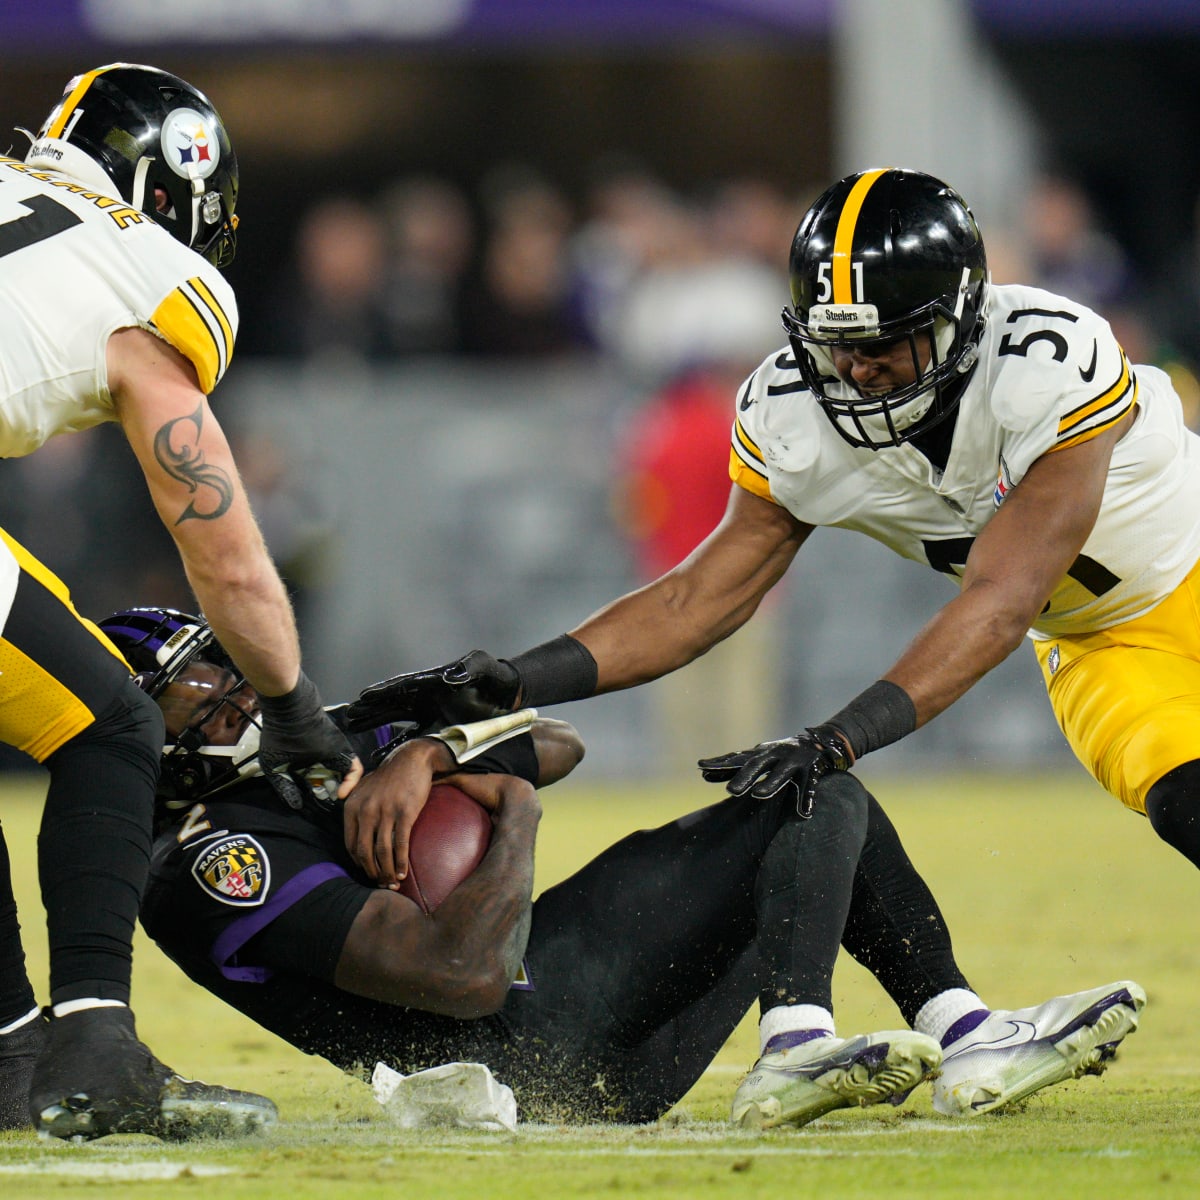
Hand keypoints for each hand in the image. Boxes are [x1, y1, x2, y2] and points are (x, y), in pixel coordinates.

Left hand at [258, 673, 363, 810]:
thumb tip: (297, 804)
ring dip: (328, 775)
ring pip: (337, 762)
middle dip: (334, 784)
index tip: (337, 796)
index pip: (354, 772)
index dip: (349, 786)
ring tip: (311, 783)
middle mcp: (338, 746)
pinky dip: (323, 764)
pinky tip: (307, 769)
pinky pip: (331, 753)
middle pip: (345, 770)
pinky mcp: (326, 733)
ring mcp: (332, 738)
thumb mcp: (275, 765)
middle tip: (319, 794)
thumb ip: (285, 787)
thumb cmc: (282, 734)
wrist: (285, 702)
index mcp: (333, 754)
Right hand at [343, 650, 519, 731]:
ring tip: (355, 729)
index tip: (363, 696)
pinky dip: (395, 748)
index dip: (383, 691)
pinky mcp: (438, 731)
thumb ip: (469, 667)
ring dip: (376, 726)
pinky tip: (379, 758)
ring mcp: (429, 715)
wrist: (508, 695)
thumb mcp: (483, 667)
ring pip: (397, 722)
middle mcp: (426, 698)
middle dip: (371, 709)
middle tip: (349, 714)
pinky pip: (412, 740)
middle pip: (393, 703)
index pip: (403, 687)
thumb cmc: (495, 678)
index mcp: (433, 683)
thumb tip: (453, 675)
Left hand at [343, 737, 456, 885]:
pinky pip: (400, 844)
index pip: (350, 845)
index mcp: (352, 807)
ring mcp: (385, 812)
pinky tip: (404, 872)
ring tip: (392, 882)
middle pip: (365, 852)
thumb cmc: (388, 775)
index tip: (368, 873)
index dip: (359, 864)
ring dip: (387, 871)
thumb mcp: (364, 781)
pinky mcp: (405, 813)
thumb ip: (349, 789)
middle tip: (381, 883)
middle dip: (372, 872)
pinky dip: (401, 862)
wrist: (411, 760)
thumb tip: (338, 795)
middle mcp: (366, 810)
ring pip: (382, 852)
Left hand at [697, 725, 850, 817]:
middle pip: (756, 765)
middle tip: (731, 791)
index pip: (736, 759)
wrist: (821, 742)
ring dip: (771, 783)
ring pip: (781, 773)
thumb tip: (701, 773)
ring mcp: (794, 761)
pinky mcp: (813, 769)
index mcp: (759, 753)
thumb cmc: (781, 754)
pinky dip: (806, 798)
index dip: (720, 764)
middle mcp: (774, 754)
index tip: (701, 768)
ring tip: (759, 794)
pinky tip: (803, 812)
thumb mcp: (758, 757)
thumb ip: (734, 767)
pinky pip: (809, 785)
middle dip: (744, 776)